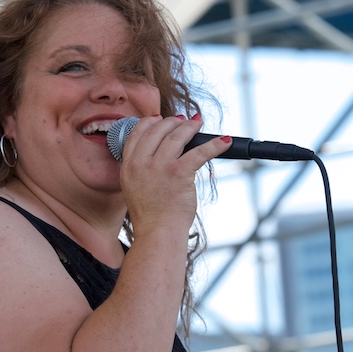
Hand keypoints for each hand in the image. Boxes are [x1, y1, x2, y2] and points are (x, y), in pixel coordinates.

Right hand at [117, 114, 229, 231]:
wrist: (157, 233)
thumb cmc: (150, 216)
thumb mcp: (134, 188)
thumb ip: (141, 169)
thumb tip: (159, 153)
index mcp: (128, 166)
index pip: (137, 133)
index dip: (150, 122)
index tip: (159, 118)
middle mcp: (140, 163)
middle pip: (157, 130)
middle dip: (172, 122)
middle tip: (183, 120)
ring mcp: (159, 167)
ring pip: (177, 136)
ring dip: (190, 127)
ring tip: (198, 122)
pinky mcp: (178, 173)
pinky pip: (200, 152)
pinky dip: (215, 144)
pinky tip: (224, 141)